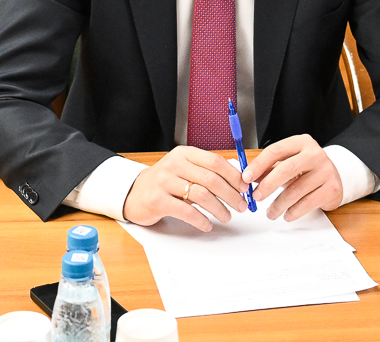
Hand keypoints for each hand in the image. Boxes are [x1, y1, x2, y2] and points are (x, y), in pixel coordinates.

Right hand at [122, 145, 248, 231]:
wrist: (134, 193)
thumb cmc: (165, 183)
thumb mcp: (184, 170)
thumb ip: (206, 172)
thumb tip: (237, 182)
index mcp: (185, 154)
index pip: (215, 161)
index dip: (233, 176)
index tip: (244, 188)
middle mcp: (174, 164)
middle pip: (211, 179)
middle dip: (230, 194)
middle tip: (241, 206)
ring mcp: (165, 181)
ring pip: (201, 195)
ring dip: (219, 208)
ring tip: (227, 217)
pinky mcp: (158, 200)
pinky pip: (186, 211)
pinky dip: (201, 220)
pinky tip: (207, 225)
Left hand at [243, 133, 343, 221]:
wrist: (336, 177)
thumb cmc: (307, 169)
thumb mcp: (288, 163)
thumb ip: (269, 168)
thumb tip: (248, 178)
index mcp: (301, 143)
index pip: (276, 151)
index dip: (258, 164)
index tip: (246, 178)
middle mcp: (315, 154)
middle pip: (286, 169)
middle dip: (268, 185)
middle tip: (256, 196)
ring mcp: (325, 171)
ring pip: (296, 190)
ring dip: (279, 204)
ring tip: (270, 212)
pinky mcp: (331, 188)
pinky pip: (308, 202)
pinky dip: (294, 211)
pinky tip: (287, 215)